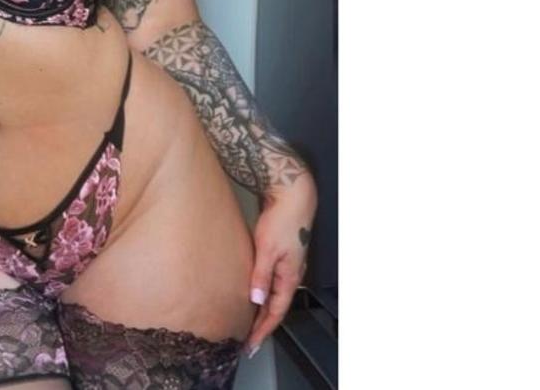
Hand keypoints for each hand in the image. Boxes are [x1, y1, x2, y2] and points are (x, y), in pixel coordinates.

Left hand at [244, 175, 317, 356]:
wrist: (292, 194)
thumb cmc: (282, 220)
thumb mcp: (268, 249)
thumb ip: (261, 275)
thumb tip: (255, 300)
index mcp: (290, 277)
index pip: (276, 312)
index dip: (263, 330)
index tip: (250, 345)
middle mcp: (291, 273)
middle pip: (276, 306)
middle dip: (262, 324)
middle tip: (247, 340)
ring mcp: (287, 263)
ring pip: (274, 293)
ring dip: (262, 308)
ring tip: (248, 321)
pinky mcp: (281, 253)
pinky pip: (271, 280)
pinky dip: (262, 291)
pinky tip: (252, 292)